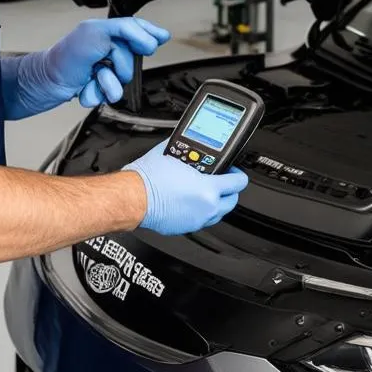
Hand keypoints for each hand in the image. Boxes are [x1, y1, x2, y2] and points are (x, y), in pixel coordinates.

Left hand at [12, 17, 170, 116]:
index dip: (148, 38)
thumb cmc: (64, 57)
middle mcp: (105, 48)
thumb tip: (151, 38)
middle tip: (105, 64)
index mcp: (106, 31)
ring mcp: (101, 68)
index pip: (138, 30)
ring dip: (107, 85)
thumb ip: (126, 30)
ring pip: (122, 82)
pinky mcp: (95, 86)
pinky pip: (109, 95)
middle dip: (120, 68)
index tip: (150, 46)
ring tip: (93, 79)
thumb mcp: (95, 34)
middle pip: (132, 60)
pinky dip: (97, 94)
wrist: (44, 85)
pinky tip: (85, 90)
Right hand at [124, 142, 248, 235]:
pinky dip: (201, 212)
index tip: (233, 172)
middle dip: (229, 191)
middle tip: (222, 182)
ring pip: (218, 214)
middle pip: (232, 201)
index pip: (238, 183)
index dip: (238, 175)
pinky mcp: (185, 228)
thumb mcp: (172, 154)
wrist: (133, 198)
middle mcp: (206, 207)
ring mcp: (197, 220)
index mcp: (208, 189)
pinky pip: (201, 221)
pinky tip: (193, 203)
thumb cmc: (148, 179)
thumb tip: (188, 143)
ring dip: (217, 203)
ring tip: (208, 193)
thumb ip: (187, 149)